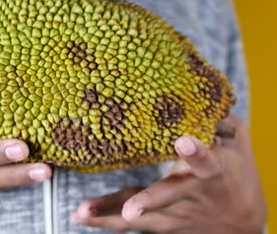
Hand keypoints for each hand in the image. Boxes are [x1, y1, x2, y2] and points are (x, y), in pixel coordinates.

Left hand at [70, 115, 266, 233]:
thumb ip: (223, 124)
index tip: (182, 141)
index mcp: (212, 172)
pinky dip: (105, 219)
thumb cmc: (237, 175)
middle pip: (168, 198)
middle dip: (148, 203)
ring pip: (142, 219)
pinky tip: (80, 216)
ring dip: (110, 217)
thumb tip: (205, 99)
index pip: (206, 162)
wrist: (240, 223)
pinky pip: (131, 225)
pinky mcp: (161, 225)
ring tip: (80, 213)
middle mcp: (190, 195)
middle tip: (129, 211)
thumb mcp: (238, 145)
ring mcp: (174, 215)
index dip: (195, 153)